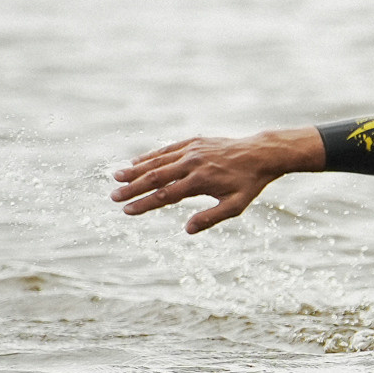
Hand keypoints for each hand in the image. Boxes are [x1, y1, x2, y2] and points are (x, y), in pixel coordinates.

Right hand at [110, 126, 323, 232]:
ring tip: (116, 177)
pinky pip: (167, 149)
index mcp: (201, 181)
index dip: (144, 204)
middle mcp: (192, 163)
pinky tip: (136, 163)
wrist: (260, 154)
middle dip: (132, 187)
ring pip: (157, 161)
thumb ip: (211, 217)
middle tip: (113, 197)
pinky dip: (150, 156)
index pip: (166, 195)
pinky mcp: (192, 142)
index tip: (127, 211)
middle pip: (155, 177)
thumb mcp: (235, 206)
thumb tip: (187, 230)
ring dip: (135, 170)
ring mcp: (191, 150)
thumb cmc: (249, 183)